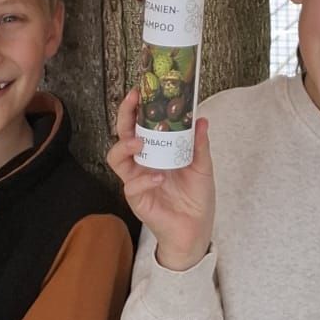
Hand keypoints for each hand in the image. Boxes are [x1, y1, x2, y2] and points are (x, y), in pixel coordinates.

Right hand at [105, 87, 215, 272]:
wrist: (196, 230)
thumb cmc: (196, 197)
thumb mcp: (202, 166)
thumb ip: (199, 144)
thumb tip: (200, 118)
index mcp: (155, 151)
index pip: (139, 125)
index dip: (136, 108)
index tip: (139, 90)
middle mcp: (142, 163)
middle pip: (122, 135)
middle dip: (124, 116)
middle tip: (133, 101)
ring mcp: (137, 181)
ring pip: (116, 158)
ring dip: (126, 146)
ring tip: (141, 141)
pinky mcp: (138, 200)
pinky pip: (132, 187)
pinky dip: (144, 179)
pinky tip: (158, 176)